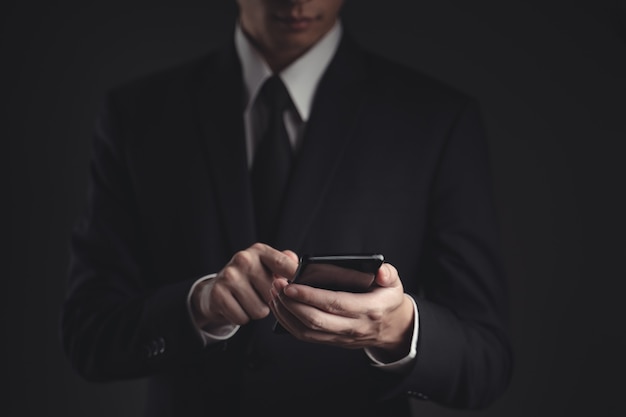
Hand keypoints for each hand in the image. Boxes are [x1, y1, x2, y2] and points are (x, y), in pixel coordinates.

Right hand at [191, 243, 298, 328]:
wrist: (216, 290)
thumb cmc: (249, 279)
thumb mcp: (266, 266)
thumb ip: (285, 263)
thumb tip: (301, 265)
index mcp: (260, 251)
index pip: (283, 263)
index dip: (295, 277)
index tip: (302, 287)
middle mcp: (243, 259)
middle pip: (273, 294)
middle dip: (270, 301)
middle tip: (259, 295)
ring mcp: (229, 276)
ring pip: (259, 310)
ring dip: (256, 311)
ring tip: (248, 301)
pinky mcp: (218, 293)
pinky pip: (242, 318)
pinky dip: (242, 318)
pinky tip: (237, 306)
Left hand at [269, 262, 414, 361]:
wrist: (391, 328)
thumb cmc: (387, 300)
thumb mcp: (394, 284)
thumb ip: (388, 274)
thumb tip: (380, 271)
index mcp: (369, 309)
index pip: (335, 304)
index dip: (311, 296)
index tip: (291, 285)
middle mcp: (353, 326)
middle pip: (315, 320)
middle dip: (291, 303)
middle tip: (276, 284)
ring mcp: (340, 337)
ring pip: (307, 330)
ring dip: (286, 312)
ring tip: (274, 292)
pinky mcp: (331, 341)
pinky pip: (305, 336)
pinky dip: (288, 322)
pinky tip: (279, 306)